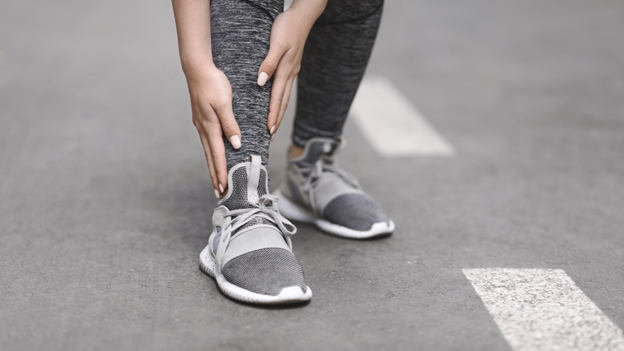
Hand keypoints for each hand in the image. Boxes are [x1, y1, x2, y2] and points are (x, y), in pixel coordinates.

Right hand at [187, 65, 240, 197]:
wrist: (198, 69)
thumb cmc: (212, 83)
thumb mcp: (224, 103)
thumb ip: (230, 124)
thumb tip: (236, 144)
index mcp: (210, 127)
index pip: (218, 155)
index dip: (221, 172)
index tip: (224, 188)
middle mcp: (204, 129)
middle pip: (211, 158)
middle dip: (216, 176)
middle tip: (219, 193)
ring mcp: (202, 125)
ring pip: (209, 151)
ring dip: (213, 167)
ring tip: (217, 181)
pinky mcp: (202, 120)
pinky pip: (208, 142)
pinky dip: (212, 154)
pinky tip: (214, 157)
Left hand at [257, 4, 324, 139]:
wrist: (302, 16)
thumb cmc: (287, 28)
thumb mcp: (276, 44)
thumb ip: (269, 63)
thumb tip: (260, 82)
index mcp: (286, 71)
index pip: (277, 98)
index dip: (272, 115)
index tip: (268, 130)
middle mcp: (290, 74)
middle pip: (283, 102)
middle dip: (276, 120)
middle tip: (270, 136)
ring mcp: (292, 71)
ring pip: (285, 97)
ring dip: (279, 112)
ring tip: (273, 125)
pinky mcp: (291, 66)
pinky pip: (284, 88)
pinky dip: (280, 100)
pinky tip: (276, 102)